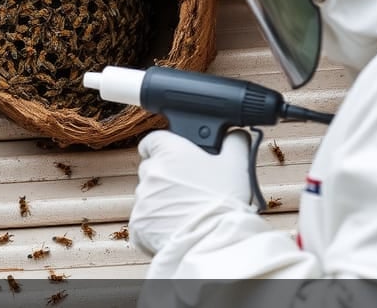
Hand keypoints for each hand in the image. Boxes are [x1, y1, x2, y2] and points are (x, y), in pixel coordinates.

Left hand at [129, 130, 251, 255]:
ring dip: (162, 201)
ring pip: (148, 195)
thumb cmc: (223, 202)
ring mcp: (142, 198)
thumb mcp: (238, 165)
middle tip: (189, 188)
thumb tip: (234, 134)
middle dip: (166, 176)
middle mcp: (150, 171)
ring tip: (187, 212)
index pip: (153, 140)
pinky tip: (178, 228)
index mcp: (169, 151)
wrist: (212, 242)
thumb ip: (234, 142)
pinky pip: (145, 220)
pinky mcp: (138, 223)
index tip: (174, 157)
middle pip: (151, 168)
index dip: (164, 148)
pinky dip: (157, 224)